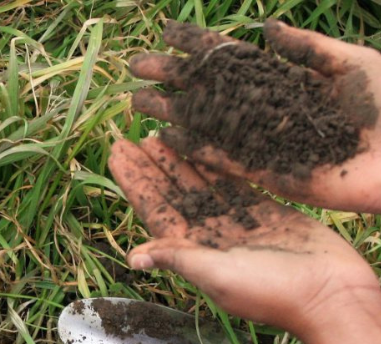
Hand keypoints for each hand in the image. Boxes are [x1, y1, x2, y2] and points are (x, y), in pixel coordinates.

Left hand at [108, 138, 378, 334]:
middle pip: (170, 193)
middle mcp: (208, 235)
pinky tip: (198, 145)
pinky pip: (231, 182)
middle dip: (148, 167)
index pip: (154, 209)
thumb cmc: (270, 292)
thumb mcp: (215, 274)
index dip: (134, 182)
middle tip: (126, 138)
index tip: (117, 154)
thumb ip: (177, 257)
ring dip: (177, 161)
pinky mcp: (265, 212)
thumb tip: (132, 257)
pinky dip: (213, 165)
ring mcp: (235, 222)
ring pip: (198, 184)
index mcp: (192, 250)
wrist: (329, 295)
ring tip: (156, 134)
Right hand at [129, 20, 380, 212]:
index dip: (198, 45)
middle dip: (173, 76)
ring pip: (208, 125)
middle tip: (136, 66)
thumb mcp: (350, 63)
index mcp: (286, 80)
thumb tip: (265, 27)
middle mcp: (268, 110)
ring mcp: (266, 142)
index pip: (233, 58)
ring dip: (173, 114)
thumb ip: (306, 48)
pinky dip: (195, 151)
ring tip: (139, 102)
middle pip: (210, 90)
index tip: (166, 32)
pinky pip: (225, 161)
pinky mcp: (271, 173)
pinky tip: (167, 139)